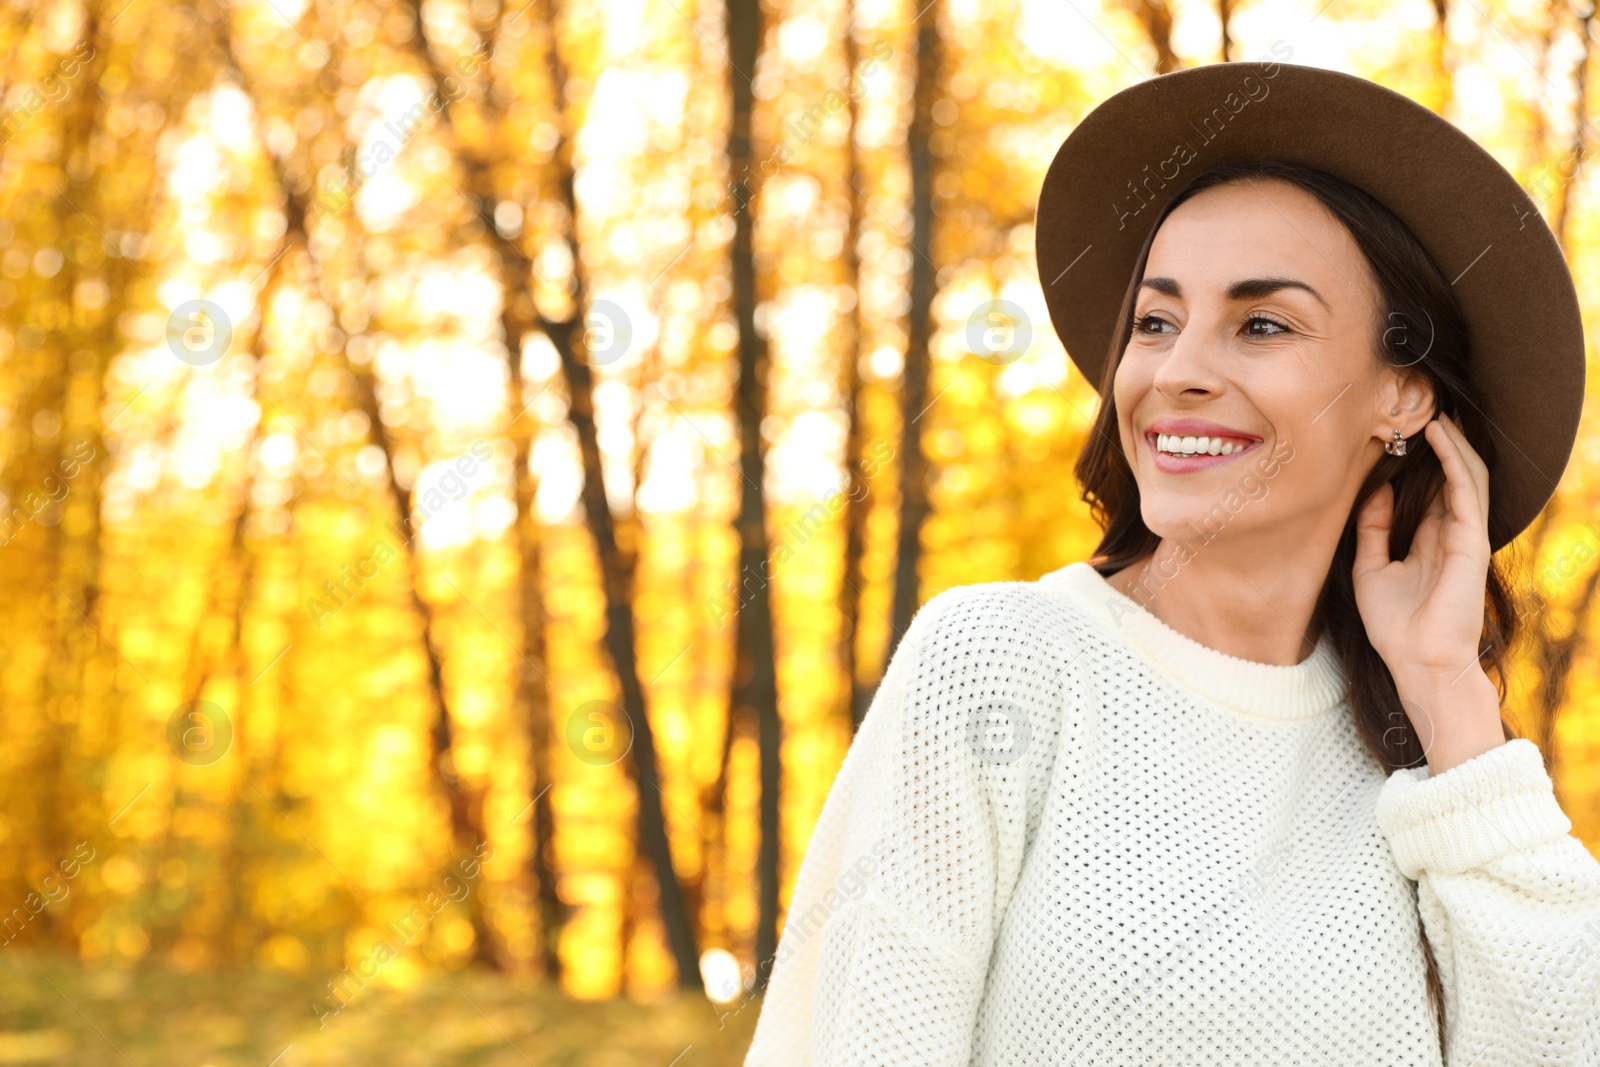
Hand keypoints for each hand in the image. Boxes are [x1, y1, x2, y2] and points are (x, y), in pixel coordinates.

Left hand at [1352, 414, 1505, 773]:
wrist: (1418, 662)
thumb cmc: (1395, 626)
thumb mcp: (1370, 569)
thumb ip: (1372, 529)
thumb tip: (1373, 488)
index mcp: (1429, 541)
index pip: (1428, 490)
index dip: (1416, 460)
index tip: (1396, 430)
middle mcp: (1450, 534)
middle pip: (1450, 476)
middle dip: (1439, 443)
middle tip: (1420, 406)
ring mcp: (1464, 535)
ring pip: (1465, 474)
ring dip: (1452, 441)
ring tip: (1434, 408)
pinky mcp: (1471, 540)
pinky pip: (1467, 489)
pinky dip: (1455, 458)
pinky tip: (1440, 434)